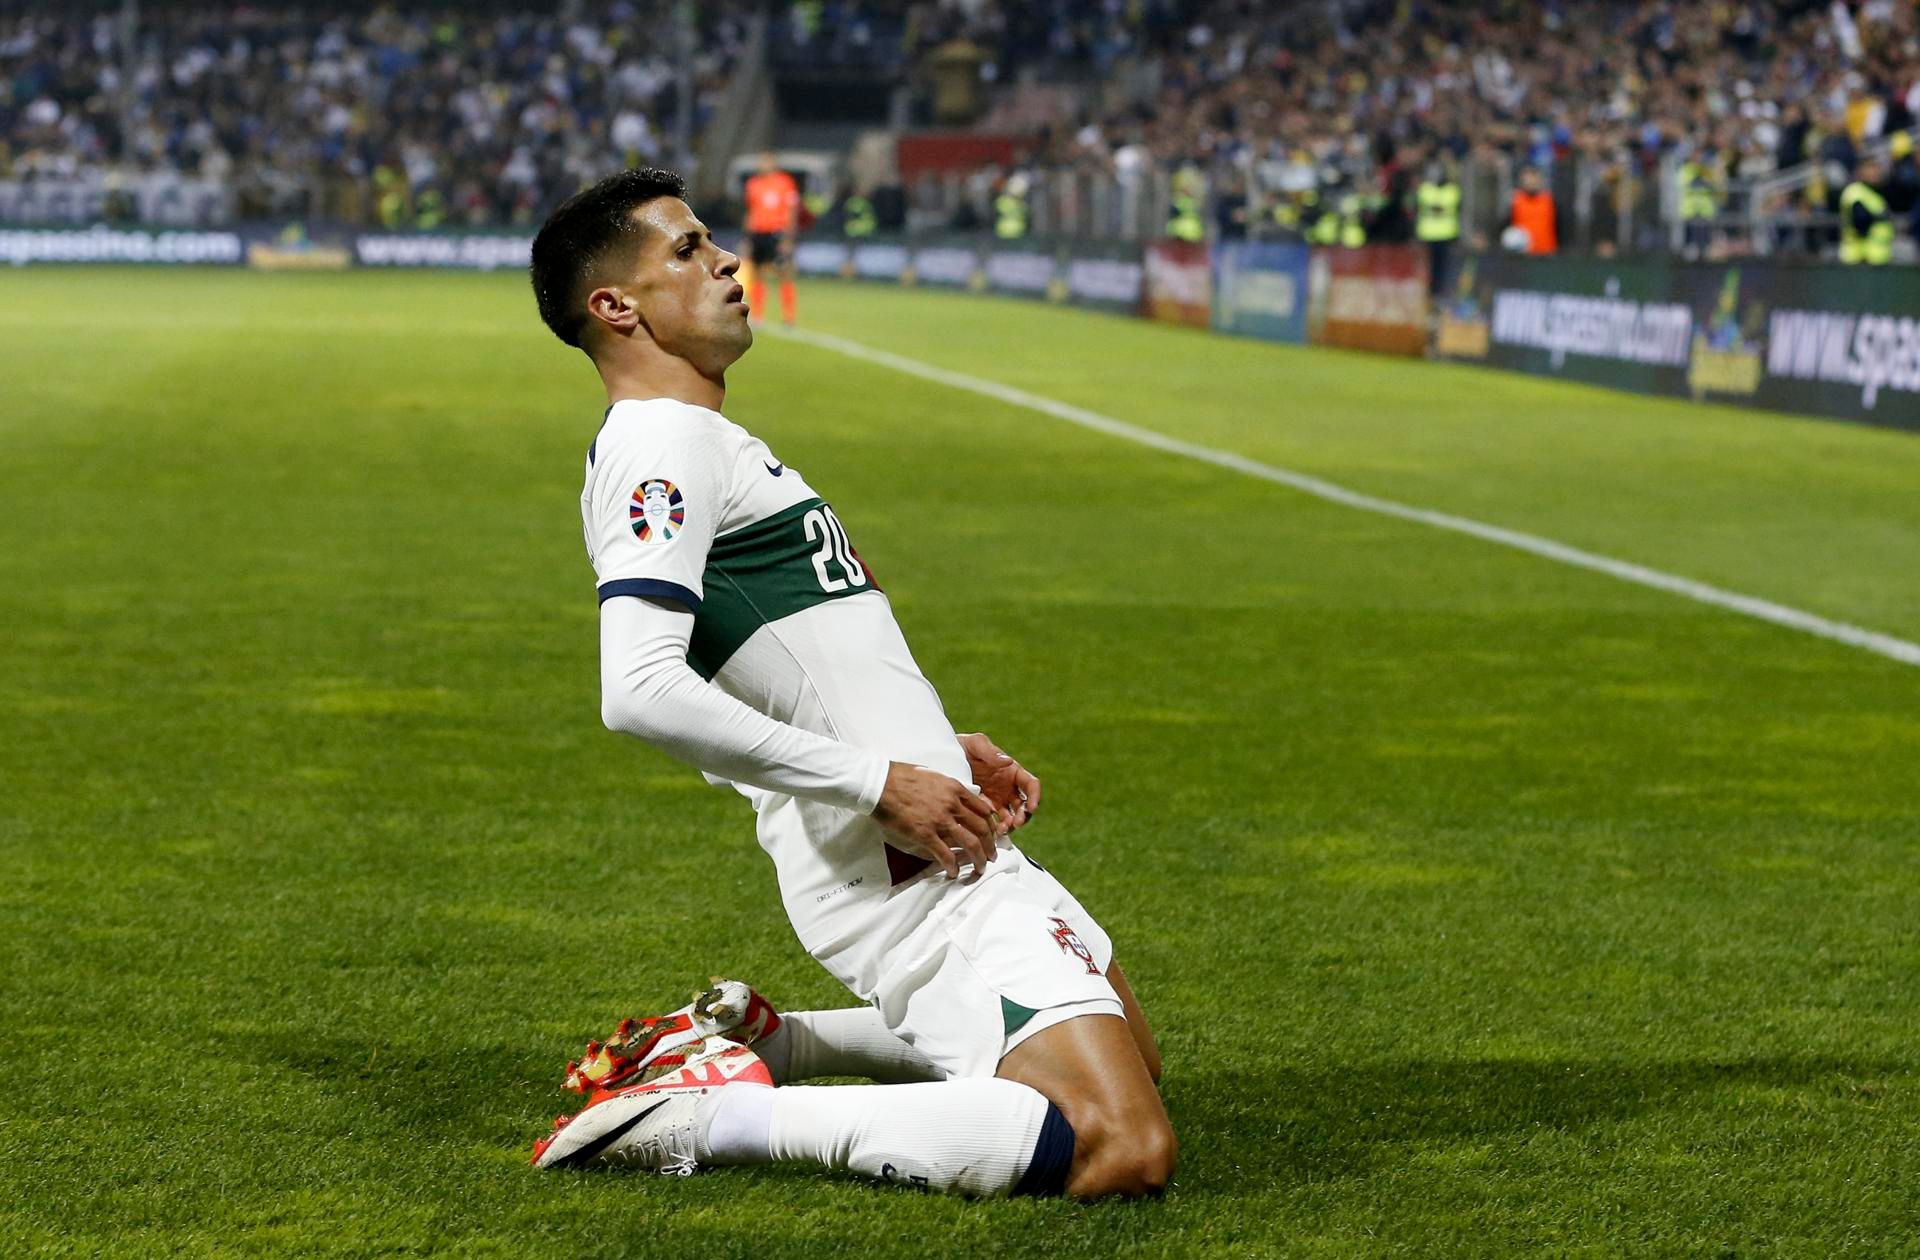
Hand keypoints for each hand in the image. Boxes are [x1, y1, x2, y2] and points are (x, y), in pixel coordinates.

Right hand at [871, 762, 1003, 879]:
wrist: (879, 783)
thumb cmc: (902, 776)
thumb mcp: (934, 775)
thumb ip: (949, 788)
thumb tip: (957, 797)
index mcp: (955, 789)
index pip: (984, 810)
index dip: (991, 825)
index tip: (991, 835)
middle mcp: (953, 804)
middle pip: (982, 829)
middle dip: (990, 846)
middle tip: (991, 856)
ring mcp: (940, 820)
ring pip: (971, 844)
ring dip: (978, 859)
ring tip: (979, 869)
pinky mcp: (925, 834)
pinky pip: (945, 854)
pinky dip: (951, 866)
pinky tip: (952, 873)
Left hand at [956, 732, 1040, 830]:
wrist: (941, 756)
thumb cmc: (961, 746)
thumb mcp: (975, 744)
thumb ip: (990, 752)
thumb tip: (1008, 762)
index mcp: (1012, 771)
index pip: (1031, 785)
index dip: (1035, 796)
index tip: (1032, 807)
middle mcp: (1008, 787)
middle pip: (1024, 805)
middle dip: (1023, 816)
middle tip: (1016, 823)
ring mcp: (997, 799)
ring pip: (1011, 817)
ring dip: (1010, 826)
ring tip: (1000, 830)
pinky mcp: (983, 809)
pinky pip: (994, 822)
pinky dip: (995, 829)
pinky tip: (989, 832)